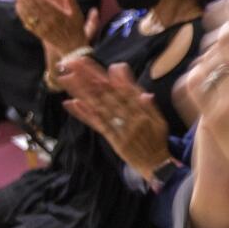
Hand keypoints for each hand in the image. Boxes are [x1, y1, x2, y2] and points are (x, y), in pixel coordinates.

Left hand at [15, 0, 97, 57]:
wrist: (73, 49)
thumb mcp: (78, 15)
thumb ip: (73, 2)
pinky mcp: (39, 33)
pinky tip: (18, 6)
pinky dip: (22, 13)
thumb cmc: (76, 30)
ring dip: (21, 1)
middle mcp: (48, 21)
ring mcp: (42, 27)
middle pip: (32, 4)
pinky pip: (28, 22)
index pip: (42, 1)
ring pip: (29, 12)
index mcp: (58, 15)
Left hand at [59, 58, 171, 177]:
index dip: (115, 77)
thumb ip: (150, 107)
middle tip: (75, 62)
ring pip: (98, 106)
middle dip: (91, 77)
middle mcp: (130, 118)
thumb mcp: (160, 122)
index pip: (126, 91)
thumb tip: (144, 93)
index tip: (106, 64)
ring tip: (67, 77)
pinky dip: (83, 113)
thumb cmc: (158, 141)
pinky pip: (96, 124)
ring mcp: (119, 128)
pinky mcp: (111, 139)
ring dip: (81, 91)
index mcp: (142, 112)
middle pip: (108, 94)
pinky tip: (72, 103)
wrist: (156, 166)